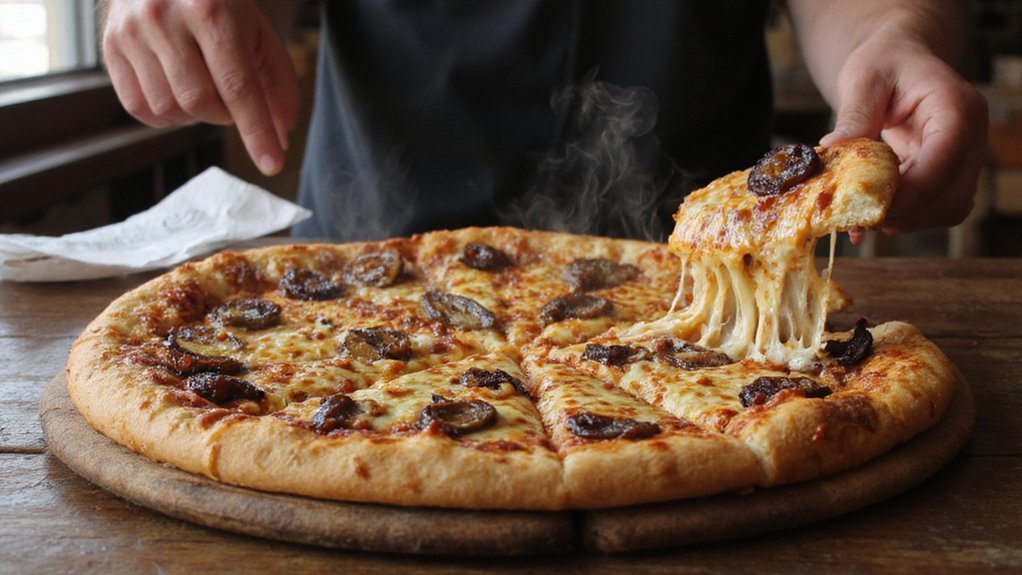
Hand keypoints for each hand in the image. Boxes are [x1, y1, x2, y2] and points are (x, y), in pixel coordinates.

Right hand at [102, 0, 299, 175]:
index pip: (237, 86)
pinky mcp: (109, 45)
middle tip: (230, 99)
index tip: (271, 163)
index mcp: (212, 9)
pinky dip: (165, 115)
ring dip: (195, 115)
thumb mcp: (257, 31)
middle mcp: (165, 18)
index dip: (256, 131)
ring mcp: (132, 31)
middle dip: (224, 115)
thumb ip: (276, 82)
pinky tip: (177, 92)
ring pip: (168, 109)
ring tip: (203, 86)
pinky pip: (139, 108)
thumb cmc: (218, 3)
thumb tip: (280, 136)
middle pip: (200, 102)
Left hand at [819, 30, 987, 233]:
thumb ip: (854, 114)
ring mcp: (963, 158)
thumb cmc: (884, 62)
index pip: (947, 153)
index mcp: (955, 105)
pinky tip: (866, 214)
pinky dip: (902, 217)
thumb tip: (832, 149)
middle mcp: (970, 135)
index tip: (874, 207)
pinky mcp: (948, 175)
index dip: (914, 188)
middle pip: (953, 193)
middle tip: (857, 218)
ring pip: (947, 208)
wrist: (900, 63)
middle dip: (906, 213)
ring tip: (858, 216)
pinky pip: (933, 208)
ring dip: (903, 220)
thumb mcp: (863, 78)